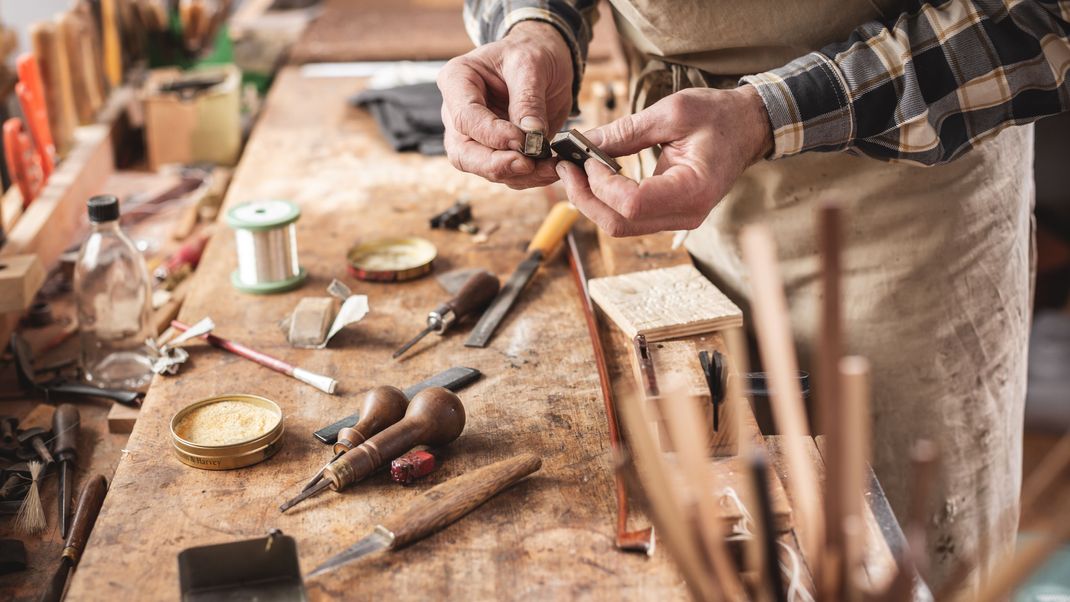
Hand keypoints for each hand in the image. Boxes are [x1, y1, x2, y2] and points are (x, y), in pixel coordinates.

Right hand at [437, 21, 572, 188]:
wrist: (545, 59)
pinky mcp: (494, 151)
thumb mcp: (531, 65)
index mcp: (457, 81)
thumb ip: (528, 100)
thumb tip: (530, 136)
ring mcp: (473, 135)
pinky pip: (505, 173)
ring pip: (482, 168)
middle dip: (495, 165)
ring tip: (549, 168)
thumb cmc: (532, 52)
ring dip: (516, 175)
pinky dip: (528, 177)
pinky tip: (550, 169)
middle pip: (463, 153)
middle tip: (527, 165)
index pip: (465, 117)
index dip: (493, 134)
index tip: (523, 139)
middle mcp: (457, 112)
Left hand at [556, 86, 772, 236]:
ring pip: (620, 225)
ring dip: (591, 201)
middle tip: (566, 167)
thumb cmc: (717, 115)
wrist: (748, 127)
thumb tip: (584, 142)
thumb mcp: (671, 113)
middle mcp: (686, 214)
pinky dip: (606, 200)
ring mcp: (678, 219)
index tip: (585, 158)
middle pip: (619, 224)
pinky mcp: (669, 214)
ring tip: (576, 170)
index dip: (601, 184)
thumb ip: (626, 131)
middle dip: (585, 198)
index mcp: (693, 190)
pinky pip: (629, 217)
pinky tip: (594, 177)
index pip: (632, 204)